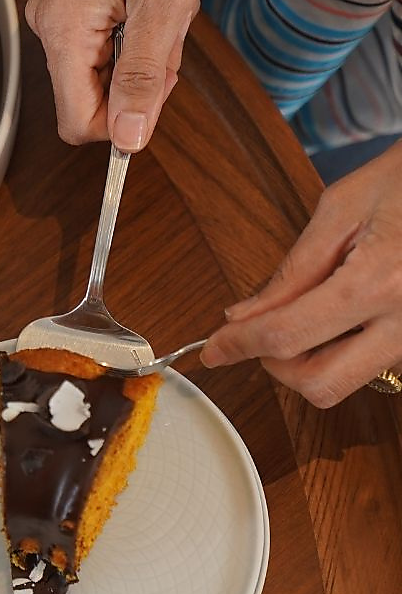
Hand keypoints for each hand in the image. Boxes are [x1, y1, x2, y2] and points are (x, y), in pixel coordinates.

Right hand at [25, 0, 221, 151]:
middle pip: (89, 98)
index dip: (120, 124)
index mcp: (62, 27)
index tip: (159, 88)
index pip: (76, 121)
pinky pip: (103, 45)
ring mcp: (58, 10)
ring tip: (163, 3)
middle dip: (139, 80)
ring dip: (142, 54)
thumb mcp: (167, 0)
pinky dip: (135, 34)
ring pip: (101, 72)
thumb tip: (127, 140)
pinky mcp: (72, 0)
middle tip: (169, 28)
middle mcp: (48, 23)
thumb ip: (143, 76)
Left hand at [201, 142, 401, 406]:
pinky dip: (339, 350)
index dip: (238, 345)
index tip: (213, 349)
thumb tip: (245, 315)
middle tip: (256, 333)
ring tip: (300, 312)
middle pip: (320, 385)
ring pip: (347, 382)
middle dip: (275, 365)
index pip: (286, 335)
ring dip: (307, 360)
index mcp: (380, 282)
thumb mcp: (341, 208)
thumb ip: (292, 269)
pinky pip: (373, 365)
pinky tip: (332, 315)